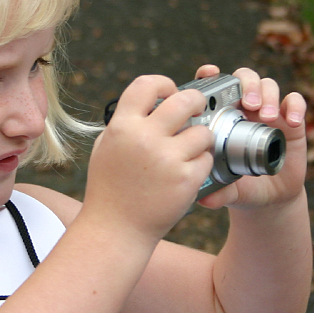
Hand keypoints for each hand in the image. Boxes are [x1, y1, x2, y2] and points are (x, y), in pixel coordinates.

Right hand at [82, 75, 214, 242]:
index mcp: (122, 126)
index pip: (147, 84)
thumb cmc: (110, 187)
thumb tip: (151, 102)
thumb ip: (126, 122)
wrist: (116, 229)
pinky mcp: (186, 180)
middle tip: (198, 110)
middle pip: (186, 100)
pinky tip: (186, 174)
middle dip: (197, 102)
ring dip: (201, 139)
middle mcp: (145, 138)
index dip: (164, 84)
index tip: (171, 92)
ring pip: (204, 132)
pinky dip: (201, 165)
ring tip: (189, 152)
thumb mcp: (106, 147)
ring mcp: (168, 159)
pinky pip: (207, 160)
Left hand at [192, 65, 307, 210]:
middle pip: (244, 78)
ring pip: (269, 85)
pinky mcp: (291, 120)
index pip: (215, 87)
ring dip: (268, 95)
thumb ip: (218, 192)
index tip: (209, 72)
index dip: (210, 75)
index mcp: (222, 116)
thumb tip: (204, 200)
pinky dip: (295, 106)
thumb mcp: (229, 190)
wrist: (269, 197)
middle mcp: (244, 109)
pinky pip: (295, 101)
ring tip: (267, 117)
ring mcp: (269, 111)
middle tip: (248, 104)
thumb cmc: (241, 187)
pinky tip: (291, 123)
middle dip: (246, 84)